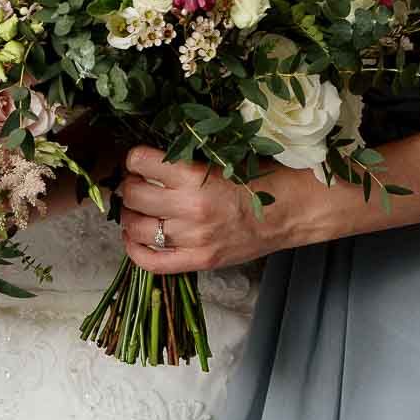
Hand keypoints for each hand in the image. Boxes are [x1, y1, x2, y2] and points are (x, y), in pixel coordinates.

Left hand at [116, 145, 290, 272]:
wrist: (290, 211)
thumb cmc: (259, 179)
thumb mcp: (222, 158)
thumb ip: (186, 161)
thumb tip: (150, 160)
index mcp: (196, 176)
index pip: (141, 161)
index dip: (134, 158)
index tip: (139, 161)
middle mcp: (191, 208)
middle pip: (134, 195)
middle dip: (129, 186)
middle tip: (136, 183)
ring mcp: (194, 238)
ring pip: (137, 227)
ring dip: (129, 215)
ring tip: (136, 209)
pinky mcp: (200, 261)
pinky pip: (152, 262)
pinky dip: (134, 250)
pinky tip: (133, 238)